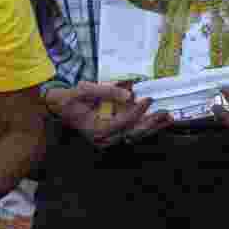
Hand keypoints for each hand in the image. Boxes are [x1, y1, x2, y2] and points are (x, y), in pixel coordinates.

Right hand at [45, 82, 172, 148]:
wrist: (59, 107)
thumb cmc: (69, 98)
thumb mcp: (84, 90)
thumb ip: (106, 90)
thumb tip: (130, 94)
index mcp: (96, 130)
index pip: (122, 123)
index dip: (137, 112)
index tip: (147, 99)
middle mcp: (104, 138)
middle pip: (133, 133)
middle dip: (151, 124)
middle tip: (166, 113)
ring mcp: (109, 138)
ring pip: (136, 135)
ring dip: (153, 127)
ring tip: (169, 119)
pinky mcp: (113, 134)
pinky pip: (133, 131)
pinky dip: (147, 126)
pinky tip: (160, 121)